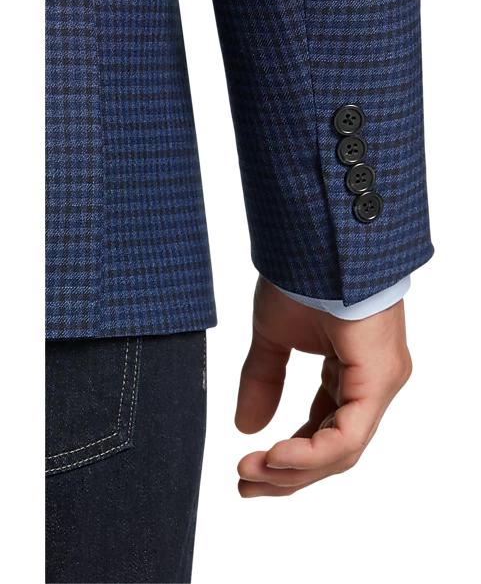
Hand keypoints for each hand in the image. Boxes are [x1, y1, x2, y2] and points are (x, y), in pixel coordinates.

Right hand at [236, 275, 412, 497]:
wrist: (319, 237)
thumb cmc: (303, 278)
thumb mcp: (273, 338)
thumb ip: (263, 380)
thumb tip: (245, 429)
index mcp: (350, 375)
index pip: (323, 432)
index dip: (286, 457)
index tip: (247, 469)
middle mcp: (371, 385)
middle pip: (333, 451)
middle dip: (287, 474)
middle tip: (245, 486)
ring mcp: (380, 383)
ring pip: (342, 451)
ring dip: (294, 470)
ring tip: (250, 473)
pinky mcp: (380, 378)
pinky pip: (348, 435)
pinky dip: (311, 454)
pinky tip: (275, 457)